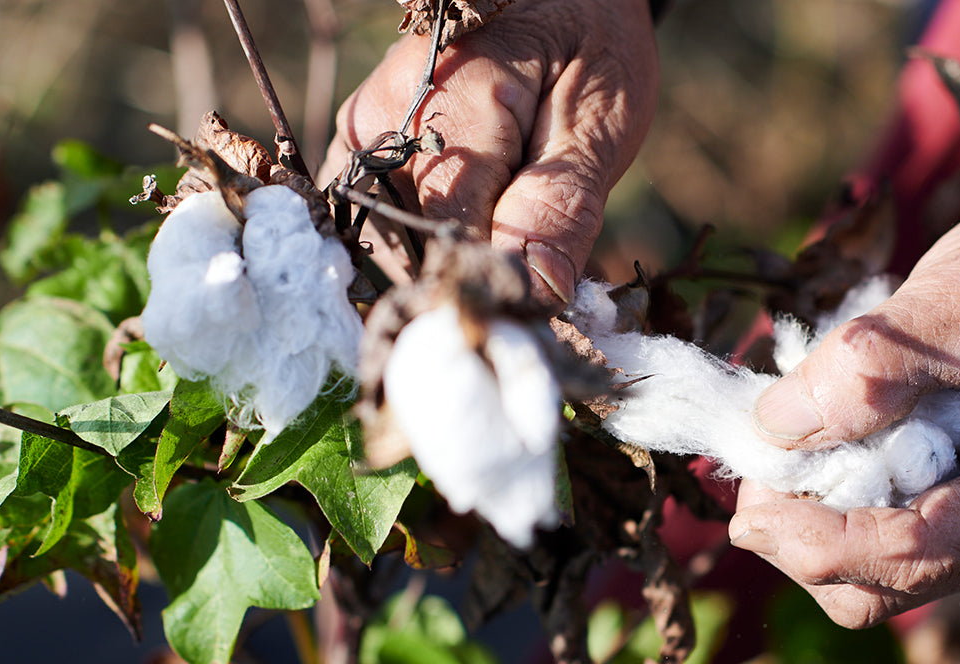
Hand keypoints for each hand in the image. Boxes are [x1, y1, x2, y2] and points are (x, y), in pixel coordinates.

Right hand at [324, 0, 658, 303]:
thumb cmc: (585, 46)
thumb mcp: (598, 122)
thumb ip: (562, 206)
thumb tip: (535, 294)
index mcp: (448, 101)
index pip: (451, 232)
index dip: (493, 289)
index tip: (534, 321)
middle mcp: (384, 117)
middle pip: (414, 248)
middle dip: (473, 279)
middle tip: (534, 277)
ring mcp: (363, 133)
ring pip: (394, 246)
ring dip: (451, 263)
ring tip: (511, 238)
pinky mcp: (361, 148)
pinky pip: (385, 224)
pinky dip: (434, 244)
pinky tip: (476, 232)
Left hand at [729, 141, 959, 627]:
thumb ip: (873, 365)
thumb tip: (776, 428)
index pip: (917, 553)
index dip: (818, 539)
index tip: (747, 501)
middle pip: (888, 584)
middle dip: (806, 536)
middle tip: (756, 457)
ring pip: (877, 576)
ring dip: (813, 522)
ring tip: (788, 438)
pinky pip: (885, 539)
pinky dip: (836, 504)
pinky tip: (823, 439)